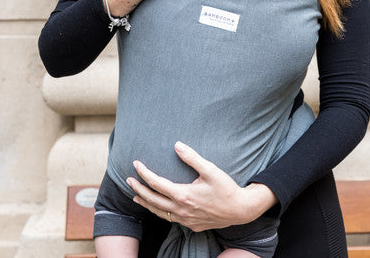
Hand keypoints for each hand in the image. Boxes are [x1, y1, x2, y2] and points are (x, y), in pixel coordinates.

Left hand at [126, 142, 277, 231]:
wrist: (241, 210)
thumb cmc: (226, 188)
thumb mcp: (211, 169)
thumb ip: (192, 157)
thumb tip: (177, 145)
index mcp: (183, 195)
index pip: (157, 183)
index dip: (144, 173)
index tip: (135, 164)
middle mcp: (181, 210)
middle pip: (153, 200)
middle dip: (139, 189)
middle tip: (128, 180)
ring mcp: (186, 220)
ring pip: (159, 213)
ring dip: (146, 203)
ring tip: (136, 197)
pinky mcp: (192, 225)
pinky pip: (170, 219)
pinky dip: (160, 212)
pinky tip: (159, 208)